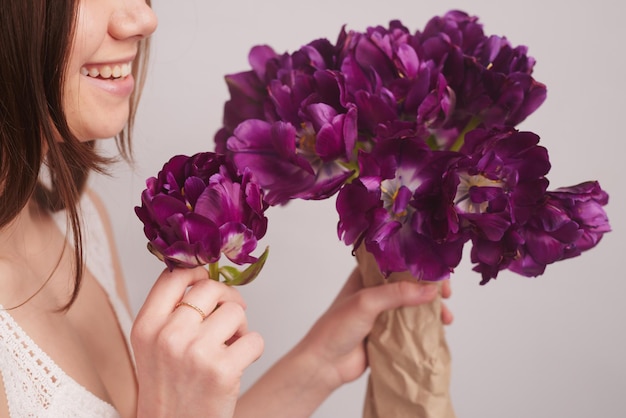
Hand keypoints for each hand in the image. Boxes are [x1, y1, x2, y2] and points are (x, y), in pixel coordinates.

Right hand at [131, 267, 263, 417]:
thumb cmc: (169, 388)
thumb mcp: (153, 347)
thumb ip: (171, 312)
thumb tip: (204, 275)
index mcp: (146, 326)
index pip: (173, 276)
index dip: (196, 270)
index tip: (207, 278)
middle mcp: (168, 335)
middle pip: (210, 288)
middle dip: (227, 298)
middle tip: (231, 317)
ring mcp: (196, 352)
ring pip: (235, 311)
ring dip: (240, 327)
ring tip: (231, 346)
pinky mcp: (222, 370)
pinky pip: (255, 339)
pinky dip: (253, 349)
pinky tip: (239, 363)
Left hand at [295, 267, 451, 390]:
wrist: (324, 364)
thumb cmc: (336, 328)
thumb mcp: (366, 303)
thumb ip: (397, 294)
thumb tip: (430, 290)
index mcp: (366, 276)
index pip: (398, 262)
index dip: (419, 264)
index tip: (438, 272)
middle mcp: (376, 292)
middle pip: (411, 284)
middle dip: (431, 288)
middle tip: (446, 295)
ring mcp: (383, 314)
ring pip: (414, 306)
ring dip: (432, 309)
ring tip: (446, 318)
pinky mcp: (388, 334)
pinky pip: (412, 327)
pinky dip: (427, 327)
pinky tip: (439, 330)